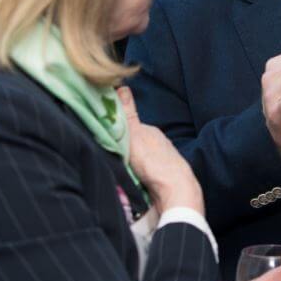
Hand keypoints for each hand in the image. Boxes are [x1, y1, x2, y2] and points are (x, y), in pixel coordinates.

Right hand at [116, 86, 202, 215]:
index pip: (129, 127)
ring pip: (139, 160)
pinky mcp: (162, 180)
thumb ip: (127, 114)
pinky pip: (144, 175)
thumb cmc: (155, 163)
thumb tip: (122, 87)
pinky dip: (137, 178)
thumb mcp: (135, 135)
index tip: (103, 136)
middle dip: (123, 149)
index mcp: (152, 132)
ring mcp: (162, 163)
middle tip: (110, 156)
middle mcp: (158, 145)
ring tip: (120, 172)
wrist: (176, 193)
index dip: (116, 131)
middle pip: (134, 144)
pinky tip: (131, 183)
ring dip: (130, 165)